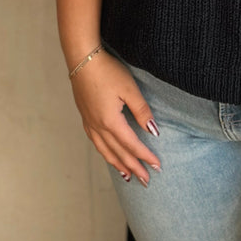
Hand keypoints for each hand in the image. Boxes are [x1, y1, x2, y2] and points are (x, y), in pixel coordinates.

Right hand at [70, 51, 160, 185]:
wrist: (83, 59)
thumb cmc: (108, 71)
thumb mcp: (130, 89)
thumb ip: (142, 111)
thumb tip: (153, 131)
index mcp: (111, 122)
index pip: (132, 145)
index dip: (145, 156)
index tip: (157, 167)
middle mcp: (98, 127)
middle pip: (118, 153)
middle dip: (134, 167)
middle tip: (146, 181)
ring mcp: (90, 123)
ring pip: (105, 151)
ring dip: (118, 164)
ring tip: (128, 176)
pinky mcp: (85, 117)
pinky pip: (96, 143)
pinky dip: (105, 153)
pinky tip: (108, 154)